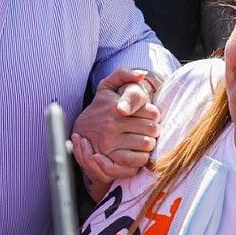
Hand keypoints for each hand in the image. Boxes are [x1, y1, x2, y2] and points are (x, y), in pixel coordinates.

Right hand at [72, 69, 161, 183]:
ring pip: (147, 144)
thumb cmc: (99, 107)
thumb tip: (142, 74)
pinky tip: (139, 152)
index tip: (149, 117)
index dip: (155, 115)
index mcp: (116, 106)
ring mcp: (110, 141)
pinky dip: (142, 157)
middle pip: (152, 129)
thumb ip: (123, 74)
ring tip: (144, 140)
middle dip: (154, 130)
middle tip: (149, 130)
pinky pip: (137, 160)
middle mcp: (112, 123)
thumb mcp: (106, 86)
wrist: (80, 130)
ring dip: (150, 143)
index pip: (152, 112)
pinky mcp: (110, 158)